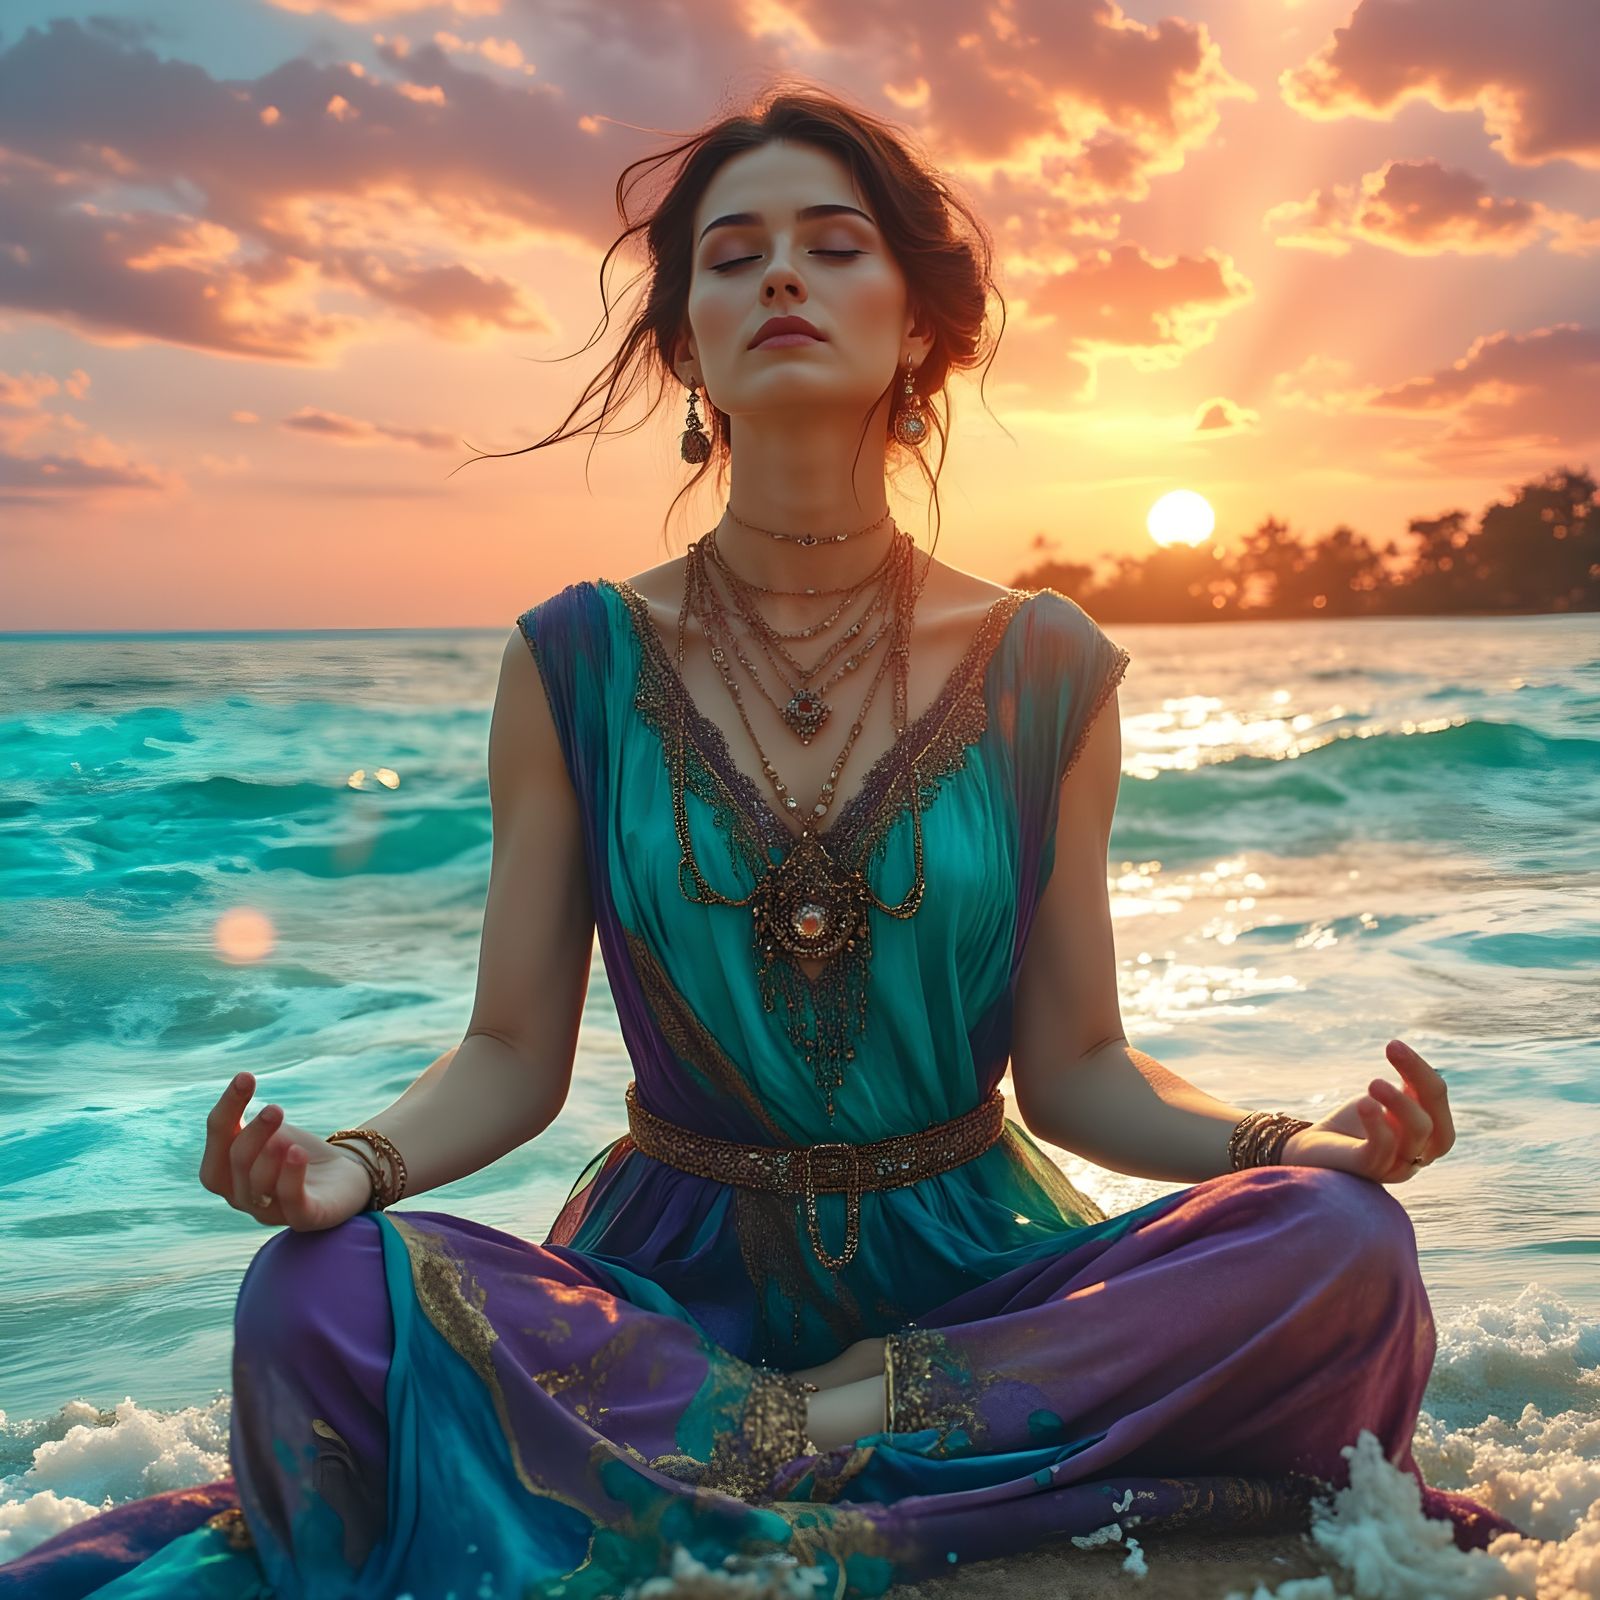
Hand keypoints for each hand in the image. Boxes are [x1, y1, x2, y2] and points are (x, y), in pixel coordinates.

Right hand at [199, 1071, 374, 1230]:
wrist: (345, 1174)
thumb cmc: (297, 1152)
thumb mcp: (272, 1132)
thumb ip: (250, 1122)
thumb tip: (242, 1081)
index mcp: (227, 1171)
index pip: (217, 1139)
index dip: (228, 1108)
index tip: (246, 1076)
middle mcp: (241, 1196)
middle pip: (237, 1161)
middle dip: (254, 1132)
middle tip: (276, 1108)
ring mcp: (270, 1212)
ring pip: (258, 1185)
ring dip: (269, 1155)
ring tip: (285, 1135)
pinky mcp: (305, 1219)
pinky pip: (292, 1203)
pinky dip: (291, 1177)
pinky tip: (297, 1153)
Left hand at [1281, 1039, 1454, 1184]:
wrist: (1313, 1149)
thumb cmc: (1354, 1121)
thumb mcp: (1383, 1099)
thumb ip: (1405, 1087)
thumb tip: (1412, 1057)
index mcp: (1425, 1132)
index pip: (1437, 1101)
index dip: (1422, 1072)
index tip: (1394, 1044)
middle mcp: (1417, 1153)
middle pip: (1435, 1119)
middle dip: (1420, 1079)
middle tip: (1391, 1047)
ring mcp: (1396, 1166)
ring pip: (1417, 1134)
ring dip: (1400, 1102)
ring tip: (1374, 1082)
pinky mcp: (1368, 1171)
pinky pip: (1383, 1150)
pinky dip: (1378, 1124)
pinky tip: (1365, 1103)